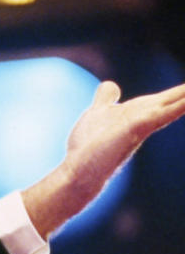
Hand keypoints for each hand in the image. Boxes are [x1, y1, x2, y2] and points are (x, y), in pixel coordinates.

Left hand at [23, 80, 184, 236]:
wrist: (79, 169)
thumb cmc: (89, 146)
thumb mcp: (98, 113)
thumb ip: (106, 99)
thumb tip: (111, 84)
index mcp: (138, 113)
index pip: (166, 98)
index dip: (181, 92)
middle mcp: (144, 119)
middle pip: (173, 100)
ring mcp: (141, 124)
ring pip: (172, 107)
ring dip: (184, 99)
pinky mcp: (134, 129)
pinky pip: (160, 115)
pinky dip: (176, 107)